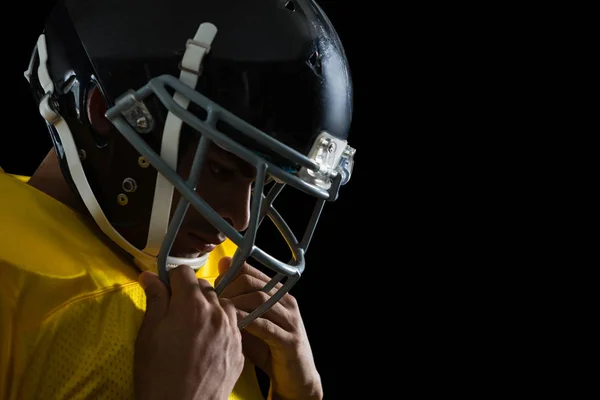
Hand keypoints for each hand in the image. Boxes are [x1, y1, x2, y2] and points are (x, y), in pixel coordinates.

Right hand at [135, 265, 244, 399]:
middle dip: (189, 293)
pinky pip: (232, 326)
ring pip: (222, 304)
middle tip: (175, 313)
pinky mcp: (239, 350)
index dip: (171, 279)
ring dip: (209, 308)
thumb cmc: (158, 375)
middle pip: (204, 287)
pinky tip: (207, 341)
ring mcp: (232, 331)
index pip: (184, 272)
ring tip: (193, 326)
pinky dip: (221, 326)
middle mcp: (217, 313)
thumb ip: (155, 300)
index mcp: (193, 305)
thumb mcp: (148, 334)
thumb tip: (150, 275)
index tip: (164, 291)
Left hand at [215, 257, 322, 399]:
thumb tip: (220, 276)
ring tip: (220, 314)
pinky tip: (233, 327)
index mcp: (279, 294)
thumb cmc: (269, 349)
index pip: (251, 272)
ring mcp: (291, 321)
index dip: (227, 278)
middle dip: (229, 291)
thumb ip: (238, 302)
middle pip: (253, 283)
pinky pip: (266, 326)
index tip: (213, 289)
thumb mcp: (251, 323)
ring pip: (260, 300)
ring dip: (236, 305)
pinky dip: (247, 323)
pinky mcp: (290, 341)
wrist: (295, 378)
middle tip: (213, 304)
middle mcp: (287, 303)